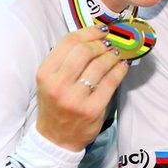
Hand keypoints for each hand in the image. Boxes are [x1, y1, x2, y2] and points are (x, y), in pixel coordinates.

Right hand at [36, 25, 127, 151]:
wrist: (56, 137)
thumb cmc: (56, 104)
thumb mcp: (50, 80)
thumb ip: (65, 60)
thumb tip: (95, 37)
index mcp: (45, 73)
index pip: (68, 42)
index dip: (89, 32)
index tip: (102, 30)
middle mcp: (57, 85)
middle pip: (85, 51)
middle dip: (102, 43)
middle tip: (110, 43)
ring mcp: (75, 98)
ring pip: (100, 65)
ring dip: (113, 55)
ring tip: (118, 53)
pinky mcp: (92, 109)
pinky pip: (111, 82)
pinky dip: (120, 70)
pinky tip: (123, 66)